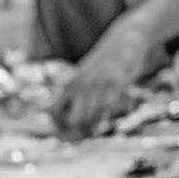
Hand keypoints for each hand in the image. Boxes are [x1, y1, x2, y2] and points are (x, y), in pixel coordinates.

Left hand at [51, 18, 156, 140]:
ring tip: (92, 133)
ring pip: (88, 117)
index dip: (56, 127)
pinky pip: (106, 108)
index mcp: (71, 84)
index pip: (54, 111)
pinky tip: (103, 124)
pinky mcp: (115, 84)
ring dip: (90, 130)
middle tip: (81, 138)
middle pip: (69, 119)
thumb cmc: (106, 60)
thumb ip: (80, 89)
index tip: (65, 134)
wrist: (125, 39)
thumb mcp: (87, 74)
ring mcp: (97, 86)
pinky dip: (103, 120)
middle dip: (74, 134)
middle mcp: (80, 86)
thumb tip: (73, 106)